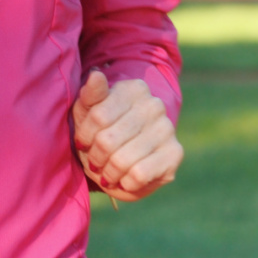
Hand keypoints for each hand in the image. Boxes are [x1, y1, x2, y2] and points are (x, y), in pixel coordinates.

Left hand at [71, 70, 182, 202]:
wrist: (124, 155)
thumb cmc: (101, 130)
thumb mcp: (87, 111)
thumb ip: (90, 94)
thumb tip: (96, 74)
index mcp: (133, 89)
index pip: (98, 117)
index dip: (84, 136)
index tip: (83, 142)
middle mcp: (154, 105)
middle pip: (108, 140)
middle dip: (95, 157)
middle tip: (95, 162)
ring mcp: (167, 129)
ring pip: (122, 160)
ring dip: (108, 173)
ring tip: (107, 172)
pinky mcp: (174, 154)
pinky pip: (139, 175)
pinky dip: (125, 183)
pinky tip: (125, 179)